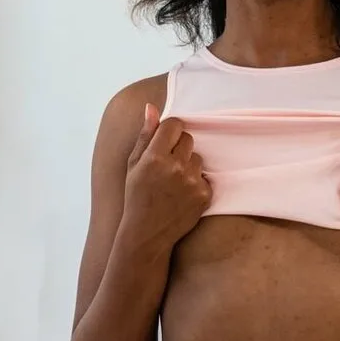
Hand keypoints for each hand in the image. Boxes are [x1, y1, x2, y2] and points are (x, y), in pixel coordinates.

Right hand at [122, 104, 211, 248]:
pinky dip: (196, 183)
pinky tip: (182, 195)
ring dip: (189, 165)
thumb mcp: (134, 164)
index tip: (165, 142)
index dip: (170, 132)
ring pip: (198, 158)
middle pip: (189, 139)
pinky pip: (205, 177)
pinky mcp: (204, 194)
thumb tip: (151, 107)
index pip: (175, 125)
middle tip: (167, 165)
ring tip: (174, 182)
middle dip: (179, 147)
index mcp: (154, 156)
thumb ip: (145, 135)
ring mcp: (192, 181)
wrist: (147, 233)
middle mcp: (175, 167)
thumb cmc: (137, 196)